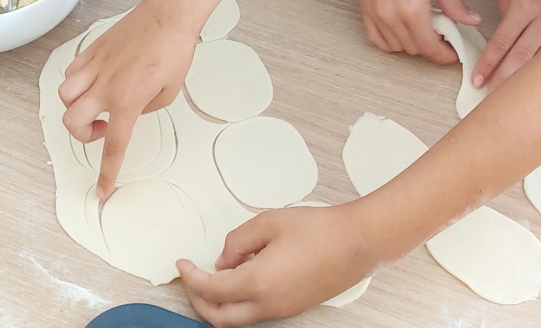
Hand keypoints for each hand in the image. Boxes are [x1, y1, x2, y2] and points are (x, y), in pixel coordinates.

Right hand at [58, 0, 202, 196]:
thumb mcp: (168, 93)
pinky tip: (93, 81)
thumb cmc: (174, 49)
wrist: (168, 14)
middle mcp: (106, 85)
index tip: (103, 190)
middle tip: (101, 129)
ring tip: (94, 103)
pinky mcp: (92, 49)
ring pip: (64, 95)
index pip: (113, 147)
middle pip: (73, 121)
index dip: (107, 173)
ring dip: (75, 107)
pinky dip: (76, 82)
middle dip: (82, 135)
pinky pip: (72, 71)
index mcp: (128, 101)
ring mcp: (96, 66)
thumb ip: (144, 108)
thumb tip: (129, 109)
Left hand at [180, 204, 372, 325]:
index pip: (211, 289)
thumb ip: (238, 241)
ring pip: (237, 319)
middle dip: (198, 300)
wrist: (357, 243)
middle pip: (219, 318)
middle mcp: (268, 304)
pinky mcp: (292, 307)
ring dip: (218, 302)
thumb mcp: (269, 223)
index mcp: (258, 283)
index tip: (182, 264)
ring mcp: (282, 310)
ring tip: (213, 275)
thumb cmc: (320, 230)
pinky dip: (239, 301)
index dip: (191, 277)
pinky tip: (241, 276)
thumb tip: (223, 259)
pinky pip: (256, 312)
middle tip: (190, 278)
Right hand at [351, 0, 478, 63]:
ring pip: (397, 47)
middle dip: (431, 47)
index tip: (453, 52)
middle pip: (415, 49)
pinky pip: (376, 38)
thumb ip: (454, 4)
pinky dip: (390, 42)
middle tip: (442, 34)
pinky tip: (400, 31)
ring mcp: (376, 14)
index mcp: (413, 10)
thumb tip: (470, 20)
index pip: (431, 48)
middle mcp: (392, 17)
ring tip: (422, 28)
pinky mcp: (365, 8)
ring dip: (412, 44)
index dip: (445, 54)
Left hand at [475, 0, 540, 90]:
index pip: (502, 42)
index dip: (488, 63)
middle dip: (505, 79)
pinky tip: (540, 81)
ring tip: (513, 97)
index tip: (478, 79)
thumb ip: (505, 14)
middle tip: (492, 98)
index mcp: (524, 4)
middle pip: (522, 56)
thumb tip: (503, 40)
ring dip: (527, 79)